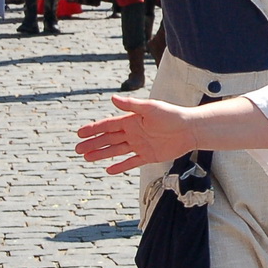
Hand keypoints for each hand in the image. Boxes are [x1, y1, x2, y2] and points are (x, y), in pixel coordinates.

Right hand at [75, 97, 200, 174]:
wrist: (190, 129)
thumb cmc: (171, 115)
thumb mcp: (150, 108)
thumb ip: (131, 105)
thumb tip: (112, 98)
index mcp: (132, 120)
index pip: (108, 125)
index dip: (93, 129)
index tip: (79, 133)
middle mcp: (134, 133)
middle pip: (109, 139)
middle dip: (93, 144)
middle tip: (77, 149)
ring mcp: (140, 145)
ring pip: (116, 151)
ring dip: (102, 154)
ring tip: (87, 158)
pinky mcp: (149, 156)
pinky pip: (131, 162)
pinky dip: (120, 166)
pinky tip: (108, 170)